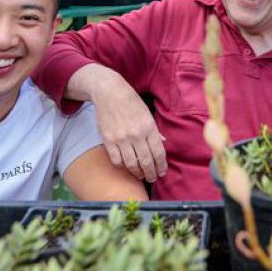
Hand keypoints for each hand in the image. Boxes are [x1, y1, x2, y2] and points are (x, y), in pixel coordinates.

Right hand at [69, 65, 167, 181]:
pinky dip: (121, 166)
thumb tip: (163, 143)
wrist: (109, 92)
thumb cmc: (130, 102)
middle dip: (151, 173)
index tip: (162, 172)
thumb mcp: (147, 114)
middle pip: (146, 162)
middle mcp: (136, 135)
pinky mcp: (108, 140)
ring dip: (137, 173)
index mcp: (149, 128)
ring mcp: (121, 138)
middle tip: (152, 178)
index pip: (158, 153)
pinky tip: (125, 166)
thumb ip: (155, 131)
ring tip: (140, 175)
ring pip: (131, 164)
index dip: (161, 166)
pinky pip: (116, 160)